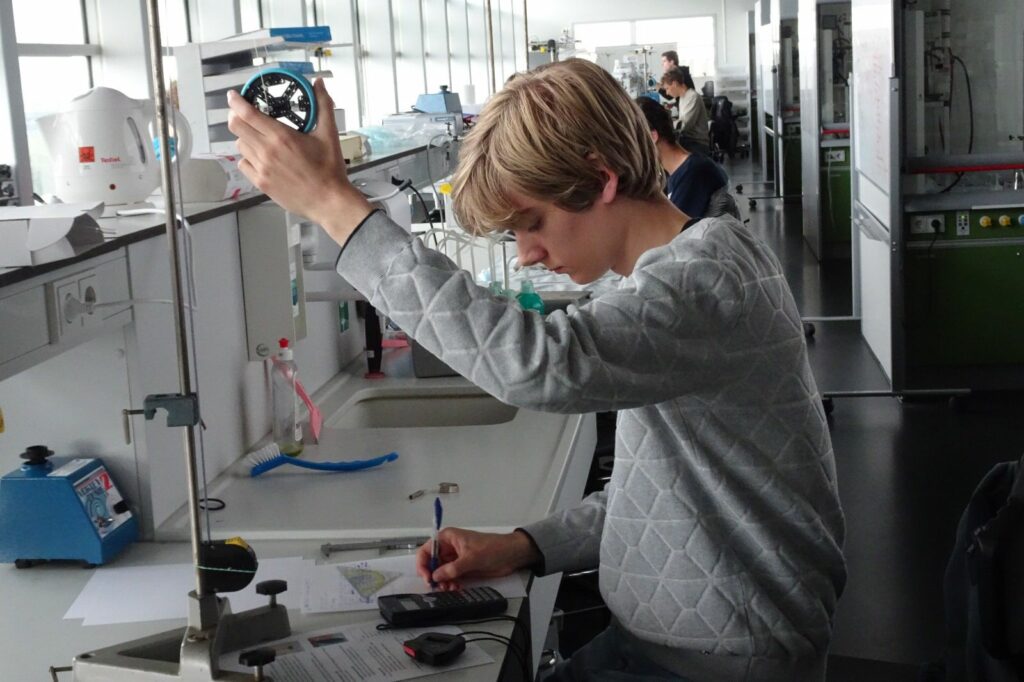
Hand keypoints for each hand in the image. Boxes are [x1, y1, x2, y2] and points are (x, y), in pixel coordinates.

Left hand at [226, 78, 372, 244]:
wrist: (329, 201)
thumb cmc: (329, 170)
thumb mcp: (329, 134)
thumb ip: (323, 105)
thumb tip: (319, 84)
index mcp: (282, 137)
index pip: (247, 113)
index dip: (236, 101)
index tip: (233, 96)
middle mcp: (267, 151)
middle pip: (236, 127)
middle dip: (237, 116)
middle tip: (244, 114)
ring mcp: (262, 168)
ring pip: (239, 145)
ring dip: (244, 137)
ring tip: (257, 137)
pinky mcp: (261, 183)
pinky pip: (244, 164)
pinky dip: (248, 157)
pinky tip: (260, 157)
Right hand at [415, 528, 539, 590]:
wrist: (511, 555)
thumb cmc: (493, 548)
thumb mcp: (471, 558)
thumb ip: (452, 568)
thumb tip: (436, 576)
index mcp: (447, 538)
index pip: (426, 550)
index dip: (423, 564)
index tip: (427, 577)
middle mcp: (448, 548)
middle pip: (431, 563)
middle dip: (434, 576)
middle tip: (439, 587)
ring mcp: (455, 559)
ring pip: (440, 573)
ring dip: (443, 582)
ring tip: (450, 588)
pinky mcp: (462, 569)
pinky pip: (450, 578)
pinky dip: (450, 584)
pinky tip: (456, 588)